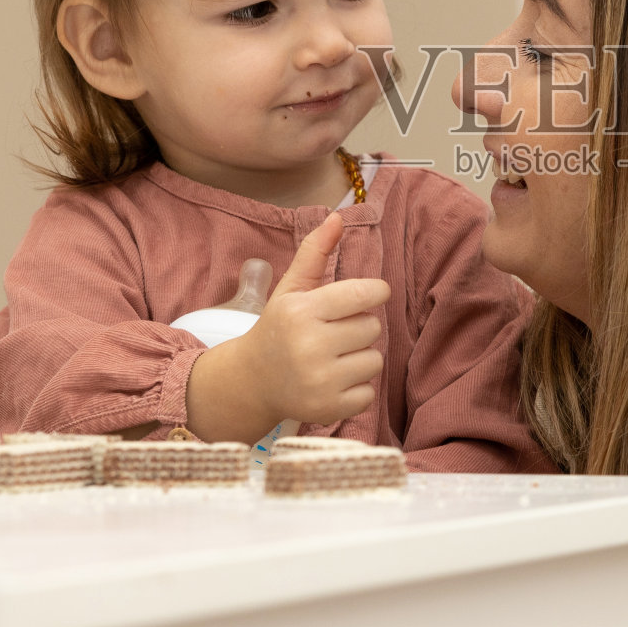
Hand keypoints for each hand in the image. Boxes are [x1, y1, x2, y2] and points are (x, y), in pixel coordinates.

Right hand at [186, 212, 387, 441]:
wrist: (253, 381)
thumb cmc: (279, 328)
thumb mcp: (292, 289)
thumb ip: (316, 252)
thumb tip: (338, 217)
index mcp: (301, 312)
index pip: (364, 294)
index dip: (374, 292)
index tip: (369, 295)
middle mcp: (309, 347)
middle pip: (372, 327)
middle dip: (357, 327)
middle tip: (332, 333)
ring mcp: (319, 381)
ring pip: (375, 360)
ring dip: (359, 357)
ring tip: (332, 357)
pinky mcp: (328, 409)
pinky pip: (369, 392)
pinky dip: (356, 388)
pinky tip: (332, 381)